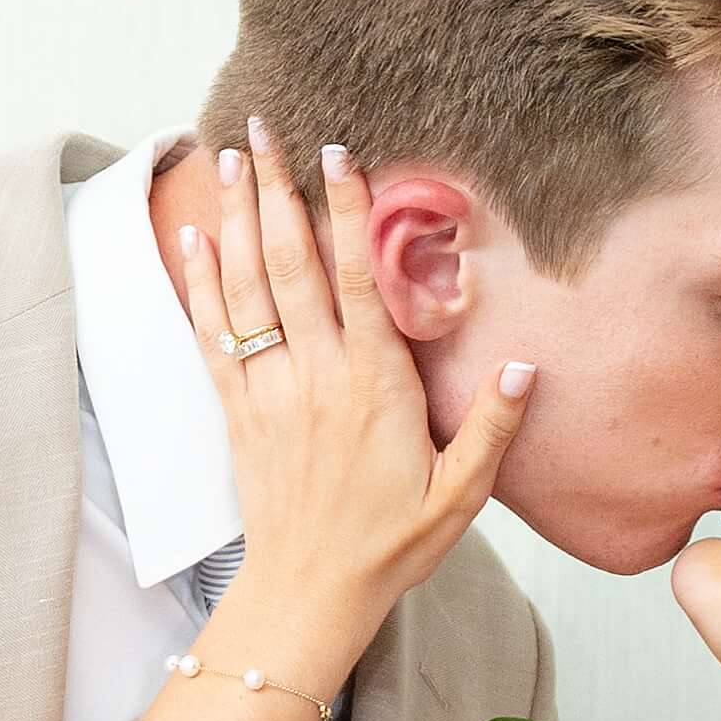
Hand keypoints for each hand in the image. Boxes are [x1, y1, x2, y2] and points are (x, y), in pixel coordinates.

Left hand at [168, 130, 533, 693]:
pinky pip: (213, 333)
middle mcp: (315, 376)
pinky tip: (195, 233)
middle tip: (265, 126)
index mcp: (374, 387)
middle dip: (277, 190)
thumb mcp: (462, 495)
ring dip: (237, 216)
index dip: (345, 213)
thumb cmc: (391, 545)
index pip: (356, 280)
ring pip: (246, 287)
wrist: (311, 594)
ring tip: (230, 156)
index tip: (336, 154)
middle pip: (290, 264)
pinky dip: (200, 281)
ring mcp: (269, 390)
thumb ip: (493, 428)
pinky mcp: (238, 410)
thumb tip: (525, 365)